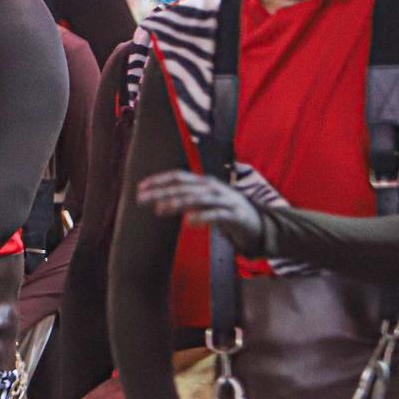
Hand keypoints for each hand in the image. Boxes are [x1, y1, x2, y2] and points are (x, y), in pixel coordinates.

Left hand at [137, 171, 266, 254]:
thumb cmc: (225, 210)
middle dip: (161, 192)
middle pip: (184, 187)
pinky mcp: (234, 215)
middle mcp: (213, 188)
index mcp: (204, 183)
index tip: (140, 188)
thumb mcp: (203, 202)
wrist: (258, 221)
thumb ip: (184, 200)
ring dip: (177, 203)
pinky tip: (189, 222)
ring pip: (198, 198)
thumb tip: (158, 203)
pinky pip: (217, 215)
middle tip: (141, 199)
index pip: (178, 176)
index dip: (158, 180)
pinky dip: (203, 217)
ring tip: (160, 209)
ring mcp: (224, 200)